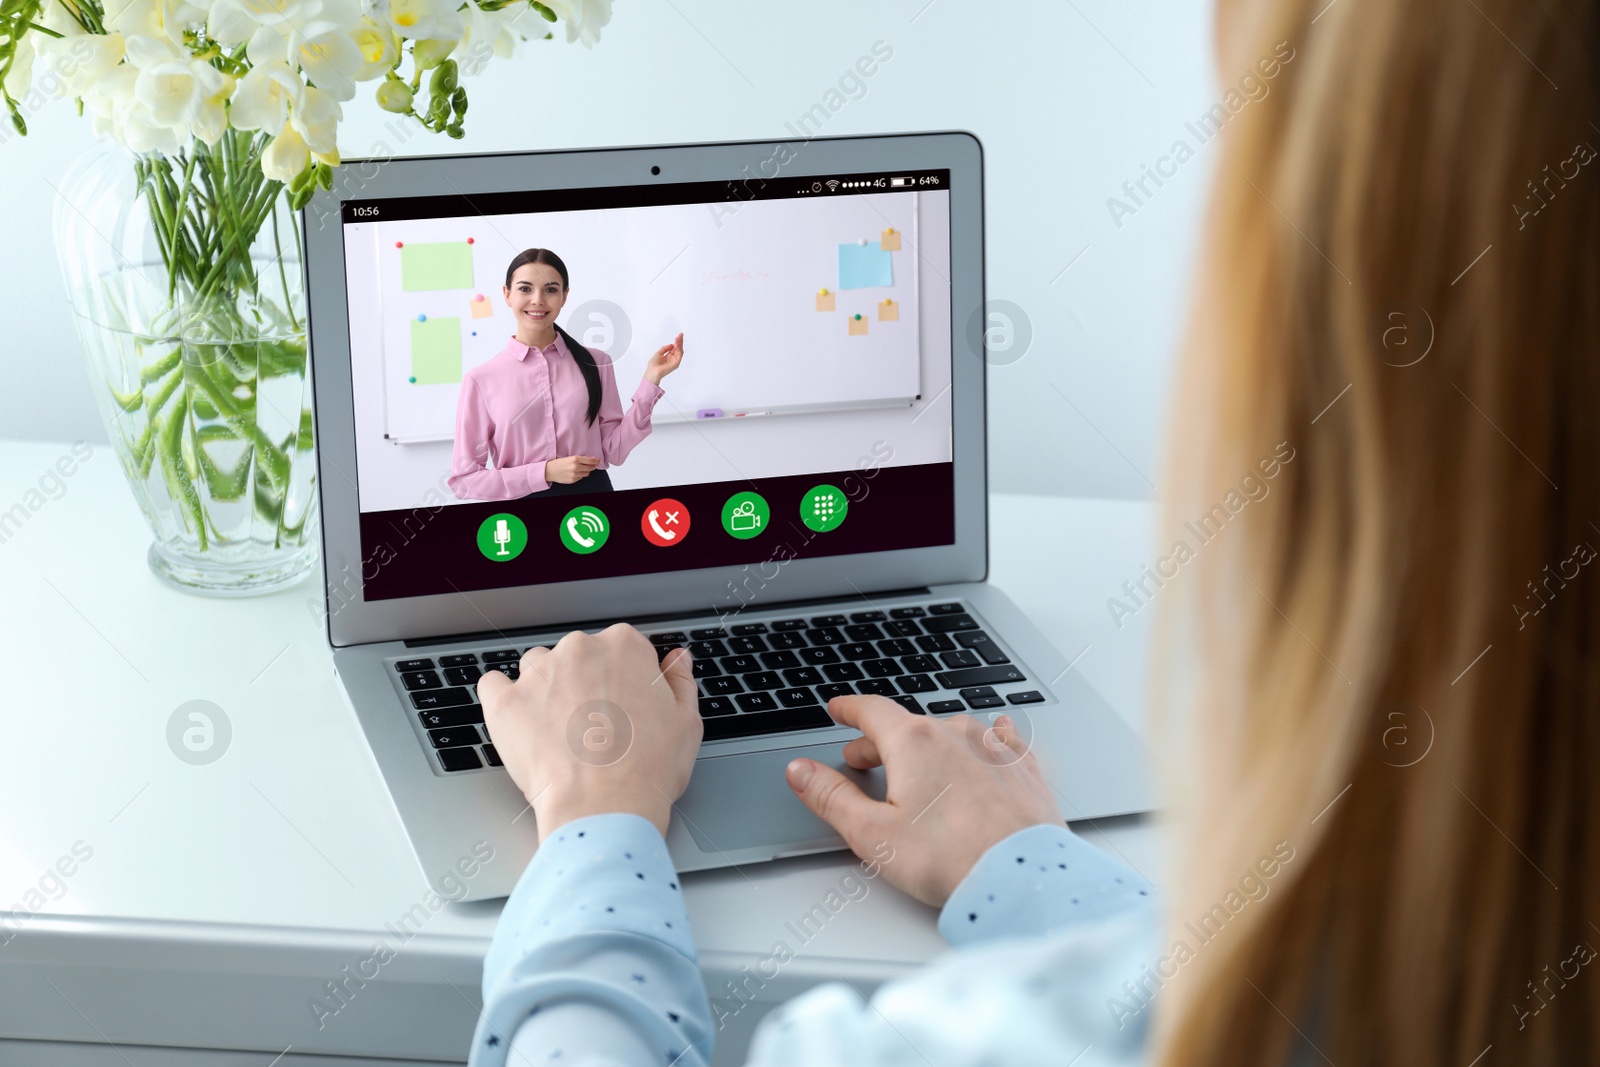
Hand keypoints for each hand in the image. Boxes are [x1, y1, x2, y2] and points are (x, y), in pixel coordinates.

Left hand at [478, 625, 701, 842]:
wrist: (604, 808)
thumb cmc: (648, 770)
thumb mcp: (686, 722)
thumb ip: (679, 682)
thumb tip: (676, 661)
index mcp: (625, 647)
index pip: (622, 648)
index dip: (625, 680)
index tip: (625, 705)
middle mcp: (580, 649)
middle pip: (579, 656)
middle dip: (585, 683)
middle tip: (596, 726)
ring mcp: (539, 674)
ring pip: (538, 668)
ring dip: (546, 689)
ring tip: (559, 731)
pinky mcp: (505, 702)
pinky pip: (494, 685)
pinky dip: (503, 699)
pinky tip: (519, 721)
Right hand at [544, 455, 598, 484]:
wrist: (549, 470)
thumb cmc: (558, 463)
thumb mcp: (569, 457)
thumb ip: (579, 459)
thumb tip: (589, 460)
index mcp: (575, 459)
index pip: (590, 460)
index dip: (596, 461)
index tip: (599, 460)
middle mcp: (576, 467)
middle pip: (590, 468)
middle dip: (592, 466)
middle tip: (593, 465)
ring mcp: (575, 474)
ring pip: (586, 473)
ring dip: (586, 471)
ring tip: (582, 469)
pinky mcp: (573, 480)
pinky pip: (581, 478)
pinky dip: (580, 475)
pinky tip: (576, 473)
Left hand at [643, 332, 684, 384]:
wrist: (652, 371)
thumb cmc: (653, 364)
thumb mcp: (658, 353)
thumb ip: (665, 348)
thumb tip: (672, 344)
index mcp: (669, 356)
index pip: (674, 348)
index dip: (676, 342)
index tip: (678, 335)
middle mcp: (673, 358)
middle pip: (678, 348)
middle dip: (680, 341)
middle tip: (681, 334)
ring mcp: (675, 361)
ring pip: (680, 351)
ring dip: (680, 344)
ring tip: (678, 338)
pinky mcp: (676, 363)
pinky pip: (679, 355)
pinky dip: (679, 349)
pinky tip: (677, 344)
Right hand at [786, 697, 1063, 908]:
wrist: (1022, 877)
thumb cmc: (950, 859)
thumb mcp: (871, 833)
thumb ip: (831, 797)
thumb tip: (800, 772)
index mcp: (914, 743)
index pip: (872, 711)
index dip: (850, 710)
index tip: (839, 709)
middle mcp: (955, 735)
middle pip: (908, 726)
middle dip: (881, 740)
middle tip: (863, 757)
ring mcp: (993, 749)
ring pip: (952, 732)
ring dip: (928, 744)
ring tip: (918, 763)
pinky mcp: (1023, 770)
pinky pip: (1001, 740)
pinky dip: (986, 739)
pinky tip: (993, 735)